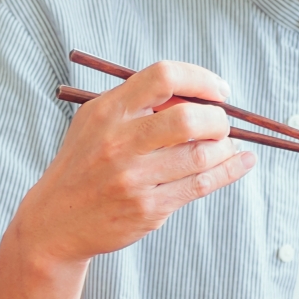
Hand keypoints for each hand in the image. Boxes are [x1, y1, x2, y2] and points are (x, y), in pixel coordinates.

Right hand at [13, 60, 254, 265]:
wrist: (56, 222)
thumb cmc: (84, 164)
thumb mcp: (96, 121)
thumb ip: (138, 102)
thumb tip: (199, 95)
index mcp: (107, 111)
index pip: (163, 77)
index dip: (200, 79)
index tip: (219, 90)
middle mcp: (119, 143)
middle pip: (188, 118)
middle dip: (218, 119)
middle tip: (222, 123)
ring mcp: (134, 179)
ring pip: (201, 155)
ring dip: (225, 147)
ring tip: (225, 145)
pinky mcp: (148, 209)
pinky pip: (201, 185)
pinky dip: (230, 171)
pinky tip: (243, 161)